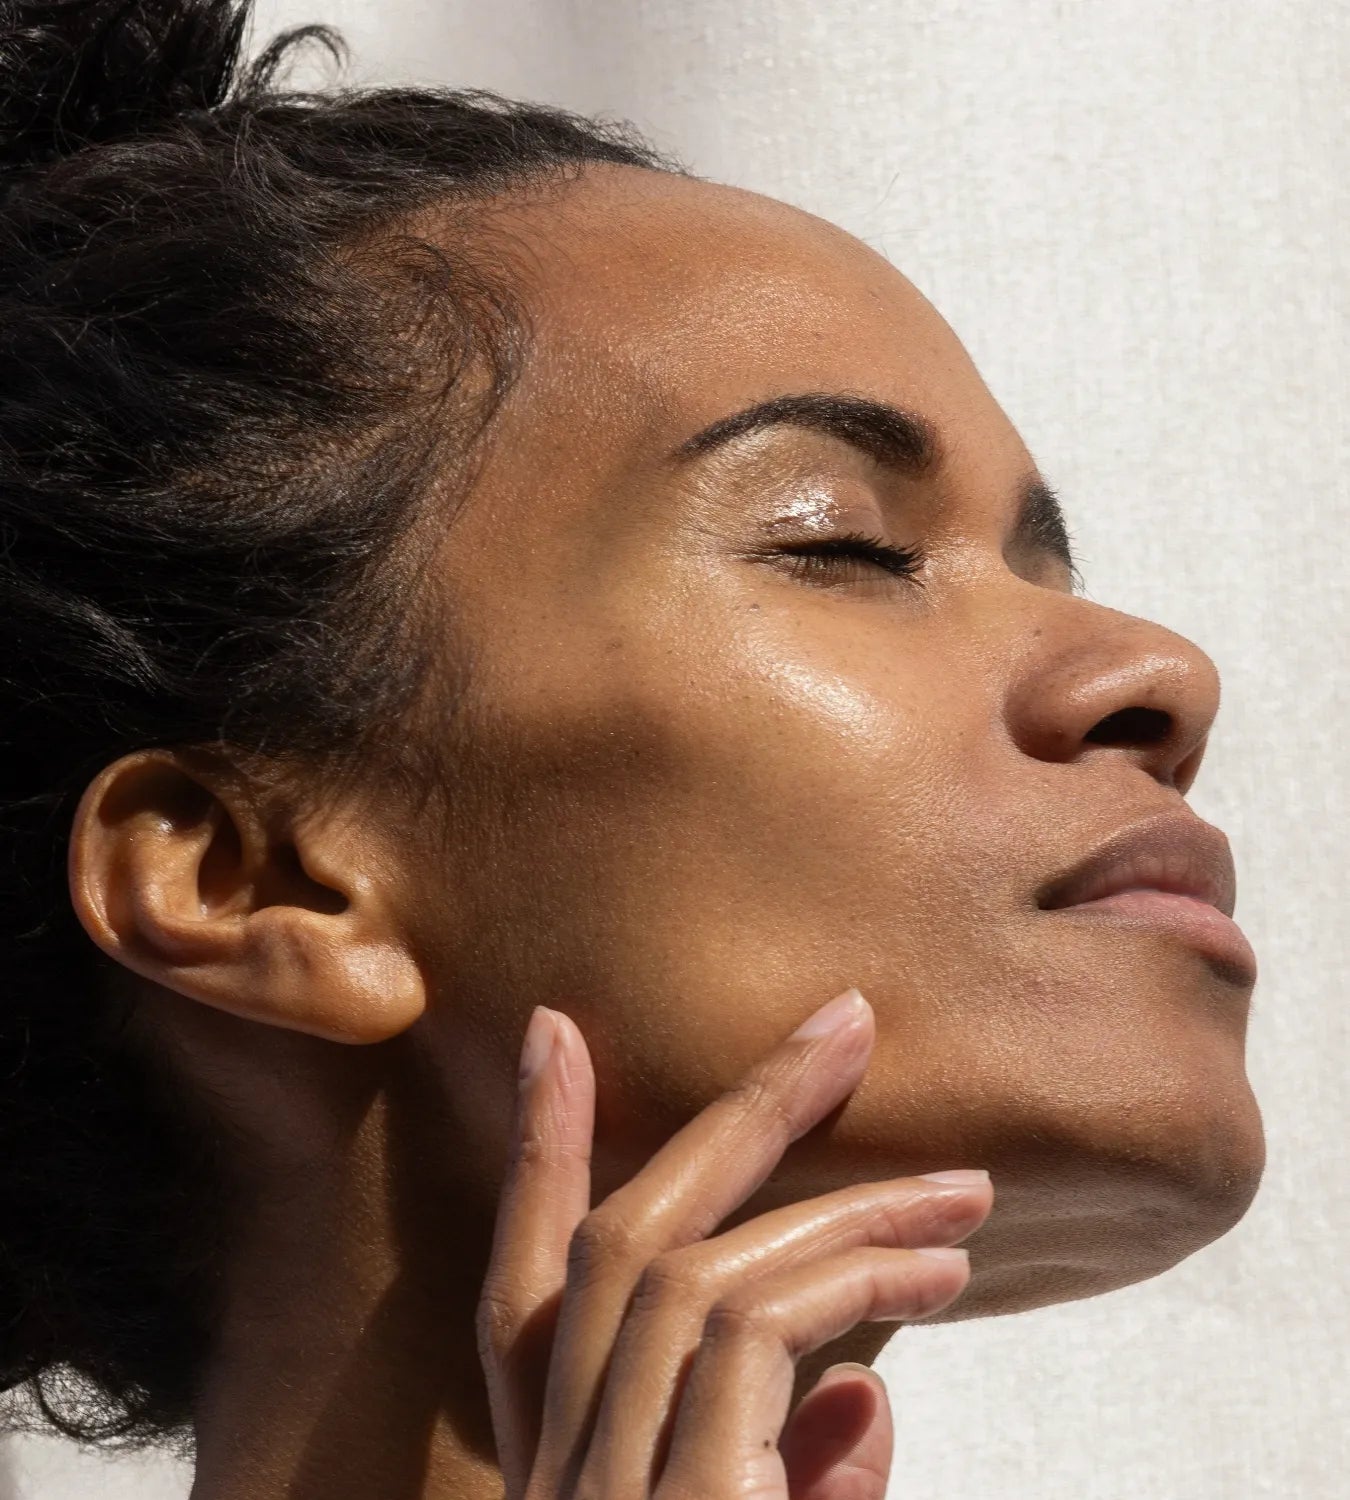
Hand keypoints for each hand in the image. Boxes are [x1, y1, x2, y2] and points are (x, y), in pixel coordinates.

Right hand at [476, 987, 992, 1499]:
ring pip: (693, 1273)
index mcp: (564, 1481)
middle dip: (732, 1117)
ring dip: (839, 1209)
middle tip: (841, 1024)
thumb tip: (865, 1391)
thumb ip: (800, 1477)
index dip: (537, 1156)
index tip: (554, 1031)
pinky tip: (934, 1273)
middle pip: (617, 1247)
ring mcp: (599, 1494)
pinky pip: (750, 1328)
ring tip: (964, 1194)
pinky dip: (846, 1277)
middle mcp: (557, 1482)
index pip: (520, 1304)